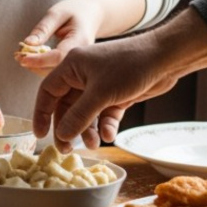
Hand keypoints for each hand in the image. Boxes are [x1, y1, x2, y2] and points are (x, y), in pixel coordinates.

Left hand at [16, 0, 106, 76]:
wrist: (93, 15)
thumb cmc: (75, 11)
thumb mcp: (57, 13)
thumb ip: (43, 28)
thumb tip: (27, 44)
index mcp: (80, 41)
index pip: (58, 56)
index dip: (38, 60)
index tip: (21, 58)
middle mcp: (82, 57)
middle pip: (56, 69)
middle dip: (34, 65)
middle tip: (17, 56)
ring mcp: (80, 64)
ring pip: (56, 73)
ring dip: (36, 67)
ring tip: (20, 56)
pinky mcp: (73, 66)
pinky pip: (57, 70)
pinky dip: (41, 66)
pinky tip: (30, 58)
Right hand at [32, 35, 178, 151]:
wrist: (165, 58)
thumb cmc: (129, 66)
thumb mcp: (101, 93)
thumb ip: (79, 115)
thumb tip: (61, 135)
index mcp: (71, 66)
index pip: (48, 91)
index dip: (42, 113)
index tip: (41, 134)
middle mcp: (82, 76)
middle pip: (66, 106)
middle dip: (67, 127)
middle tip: (66, 148)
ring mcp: (100, 86)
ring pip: (87, 113)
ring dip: (88, 130)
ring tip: (94, 145)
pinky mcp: (117, 95)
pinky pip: (105, 114)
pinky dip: (106, 125)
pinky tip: (110, 135)